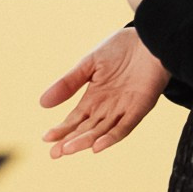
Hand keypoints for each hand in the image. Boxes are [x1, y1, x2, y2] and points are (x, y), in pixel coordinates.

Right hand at [39, 27, 171, 158]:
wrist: (150, 37)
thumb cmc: (121, 48)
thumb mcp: (88, 63)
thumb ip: (68, 83)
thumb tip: (42, 103)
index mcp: (94, 97)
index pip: (75, 119)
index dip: (62, 129)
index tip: (46, 138)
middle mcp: (108, 107)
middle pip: (87, 129)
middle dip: (70, 142)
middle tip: (54, 154)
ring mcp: (124, 108)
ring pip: (102, 131)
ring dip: (85, 141)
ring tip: (67, 149)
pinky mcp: (141, 107)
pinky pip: (125, 126)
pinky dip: (112, 137)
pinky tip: (97, 146)